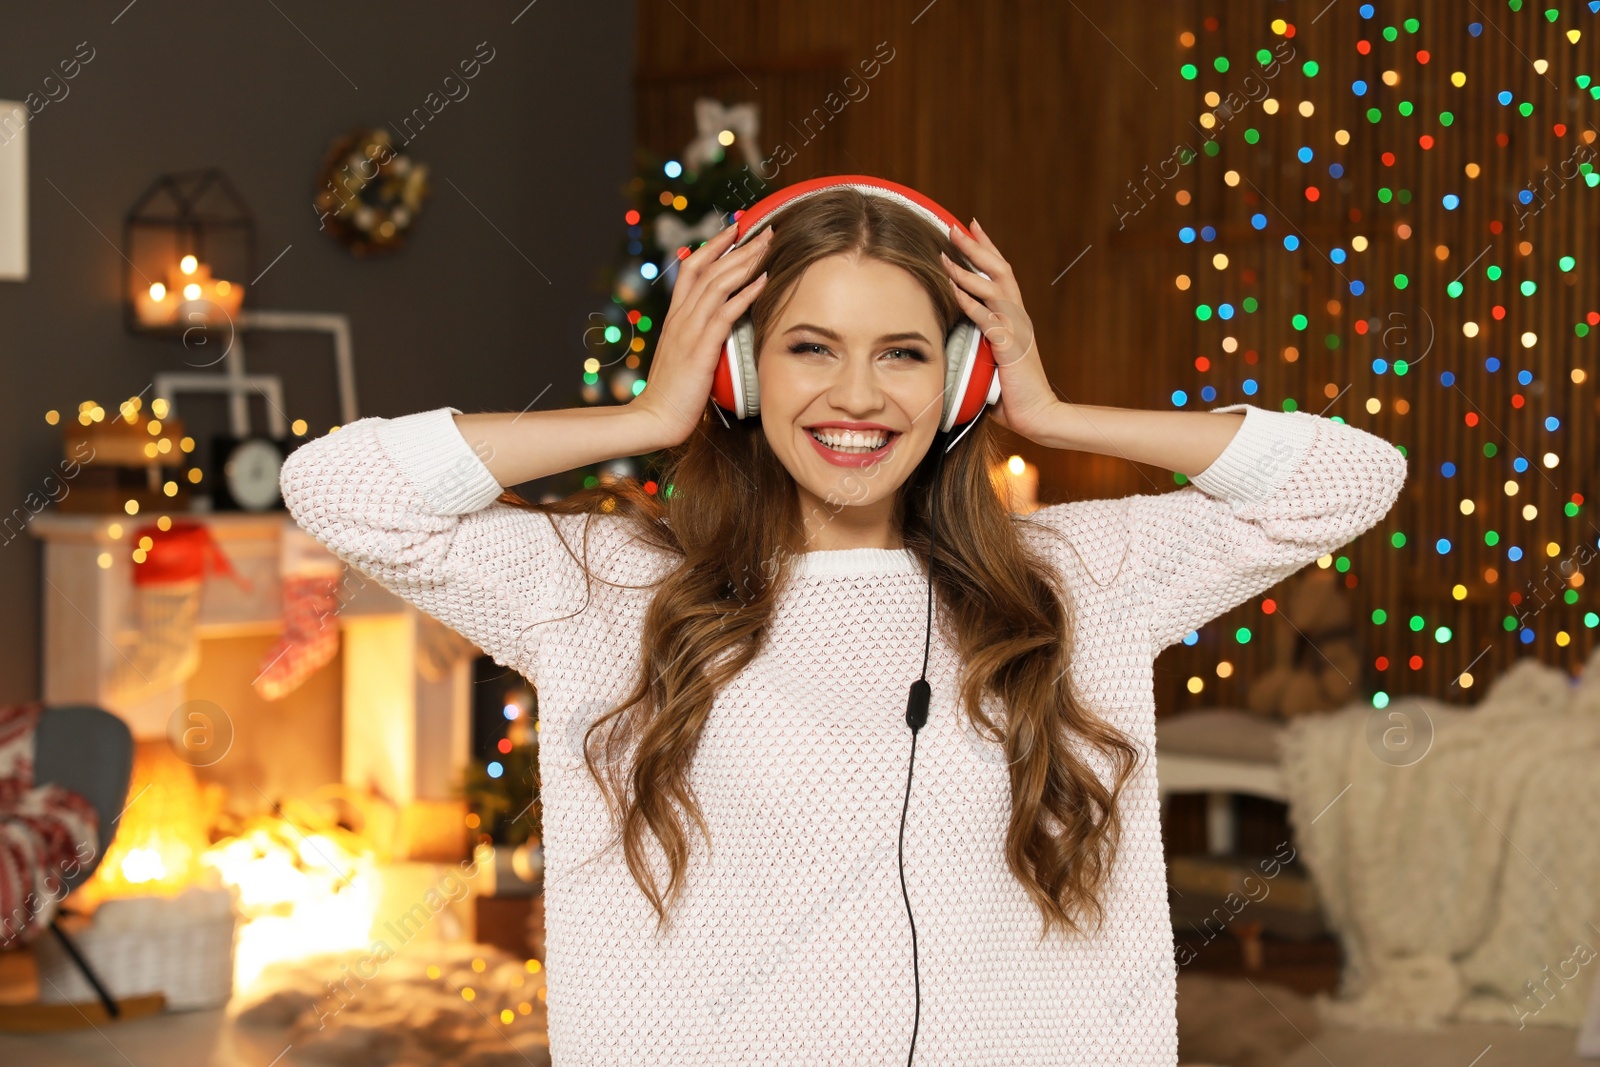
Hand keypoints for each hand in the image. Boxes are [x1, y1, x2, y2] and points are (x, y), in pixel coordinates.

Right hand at [629, 221, 772, 447]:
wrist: (655, 417)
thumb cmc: (672, 393)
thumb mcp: (682, 356)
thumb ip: (695, 336)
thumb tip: (716, 328)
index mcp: (676, 317)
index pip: (692, 269)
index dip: (713, 246)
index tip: (734, 229)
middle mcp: (681, 317)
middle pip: (709, 268)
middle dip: (738, 246)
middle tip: (763, 228)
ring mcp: (689, 330)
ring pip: (718, 283)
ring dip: (745, 261)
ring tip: (768, 245)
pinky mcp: (701, 348)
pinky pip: (726, 313)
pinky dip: (746, 293)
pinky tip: (764, 280)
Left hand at [940, 219, 1060, 441]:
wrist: (1036, 414)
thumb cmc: (1013, 392)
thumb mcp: (993, 359)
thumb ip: (979, 342)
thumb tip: (956, 337)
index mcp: (1016, 317)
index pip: (1002, 273)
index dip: (987, 248)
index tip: (971, 227)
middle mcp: (1018, 317)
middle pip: (999, 270)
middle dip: (975, 247)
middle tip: (955, 227)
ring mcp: (1016, 329)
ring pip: (993, 288)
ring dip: (967, 270)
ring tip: (946, 254)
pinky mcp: (1009, 347)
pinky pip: (987, 318)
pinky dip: (969, 302)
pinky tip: (953, 289)